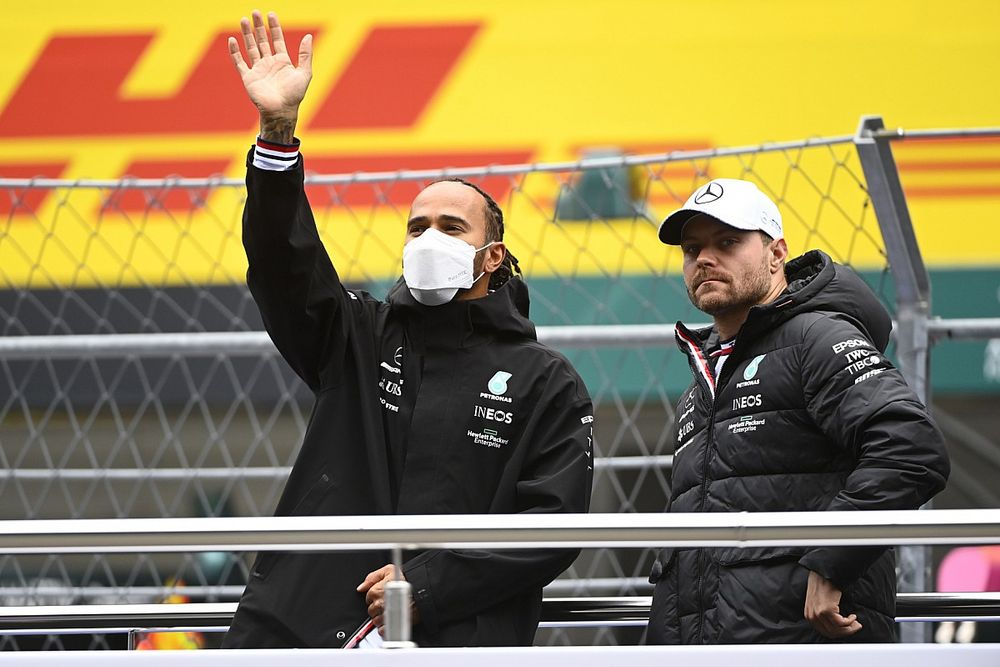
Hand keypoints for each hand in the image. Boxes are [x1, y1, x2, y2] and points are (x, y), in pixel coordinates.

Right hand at [228, 10, 311, 141]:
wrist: (281, 111)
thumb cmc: (295, 95)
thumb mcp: (304, 73)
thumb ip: (305, 55)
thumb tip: (308, 36)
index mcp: (282, 61)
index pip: (277, 39)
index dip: (274, 27)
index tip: (271, 14)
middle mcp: (269, 63)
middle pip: (262, 40)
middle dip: (259, 27)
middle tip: (255, 12)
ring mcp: (258, 69)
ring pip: (250, 47)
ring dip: (247, 34)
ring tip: (244, 19)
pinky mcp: (248, 77)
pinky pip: (239, 62)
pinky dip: (235, 51)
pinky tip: (232, 40)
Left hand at [357, 564, 419, 631]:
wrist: (422, 591)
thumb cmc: (408, 579)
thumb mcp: (388, 570)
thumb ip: (372, 577)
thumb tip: (361, 587)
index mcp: (376, 591)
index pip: (368, 597)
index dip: (375, 596)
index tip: (382, 595)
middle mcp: (379, 604)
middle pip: (371, 610)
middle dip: (377, 607)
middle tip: (387, 603)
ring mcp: (385, 615)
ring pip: (375, 621)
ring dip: (381, 617)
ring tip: (391, 611)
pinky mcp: (392, 624)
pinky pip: (382, 630)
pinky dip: (385, 627)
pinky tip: (392, 620)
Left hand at [803, 569, 861, 638]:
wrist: (824, 572)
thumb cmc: (823, 584)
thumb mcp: (819, 602)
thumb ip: (823, 615)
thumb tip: (837, 626)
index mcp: (808, 615)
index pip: (825, 632)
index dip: (839, 633)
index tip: (848, 629)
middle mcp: (811, 616)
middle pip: (831, 633)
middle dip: (846, 632)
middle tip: (856, 626)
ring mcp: (818, 613)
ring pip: (837, 630)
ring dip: (850, 627)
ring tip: (856, 621)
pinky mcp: (826, 610)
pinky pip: (841, 623)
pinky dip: (850, 621)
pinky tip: (853, 615)